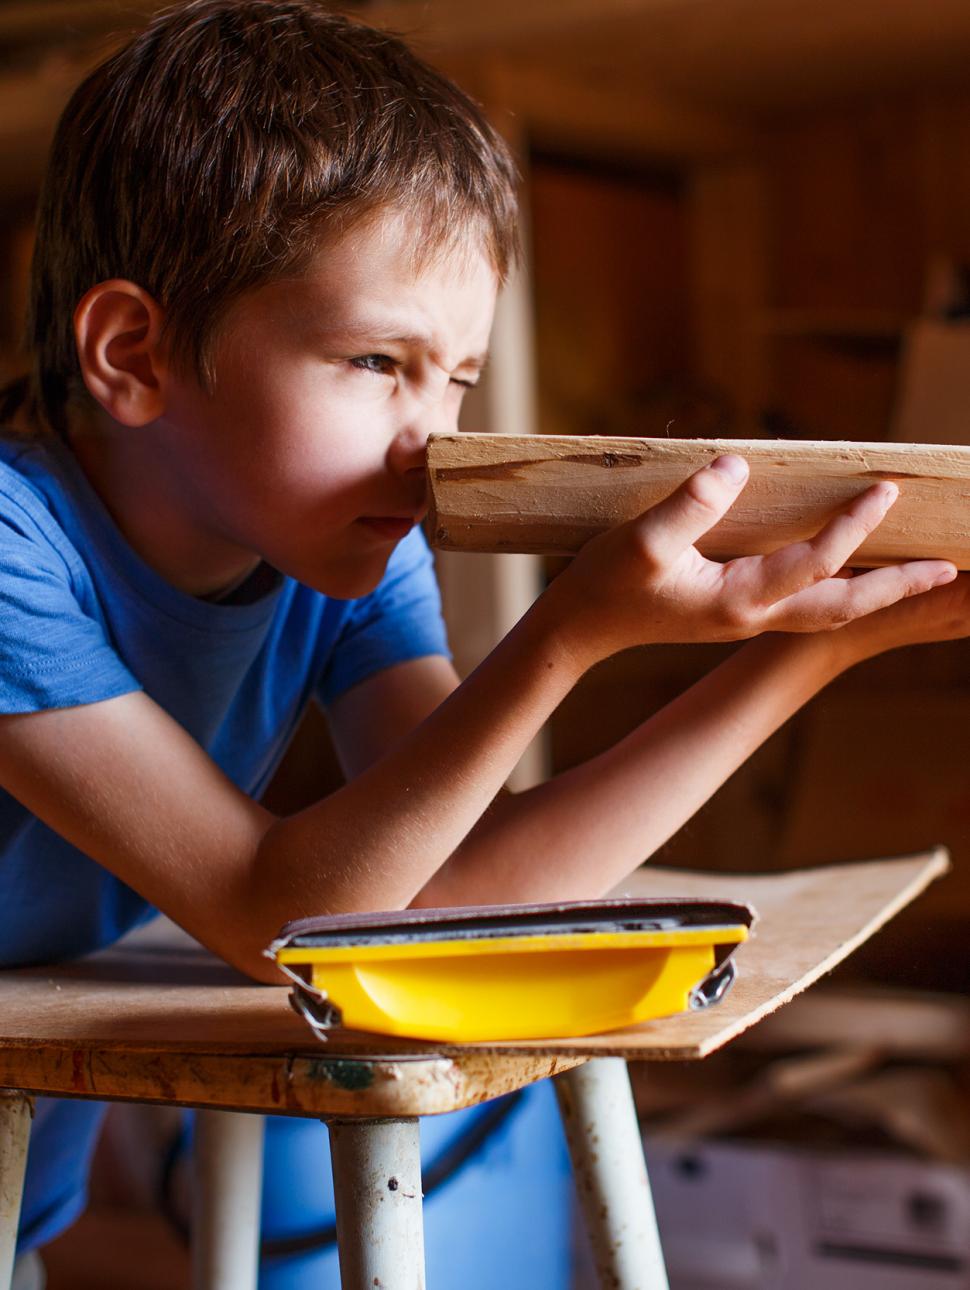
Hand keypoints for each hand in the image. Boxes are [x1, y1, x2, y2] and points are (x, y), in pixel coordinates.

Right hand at [543, 454, 956, 668]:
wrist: (581, 627)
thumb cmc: (606, 584)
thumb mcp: (641, 542)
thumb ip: (690, 504)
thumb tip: (738, 465)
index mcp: (738, 601)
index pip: (814, 562)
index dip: (853, 526)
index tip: (887, 489)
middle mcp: (753, 615)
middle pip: (842, 607)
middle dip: (896, 588)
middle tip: (947, 570)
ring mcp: (746, 617)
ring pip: (828, 611)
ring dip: (876, 592)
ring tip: (916, 574)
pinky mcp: (735, 609)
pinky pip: (805, 603)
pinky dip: (841, 588)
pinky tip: (849, 567)